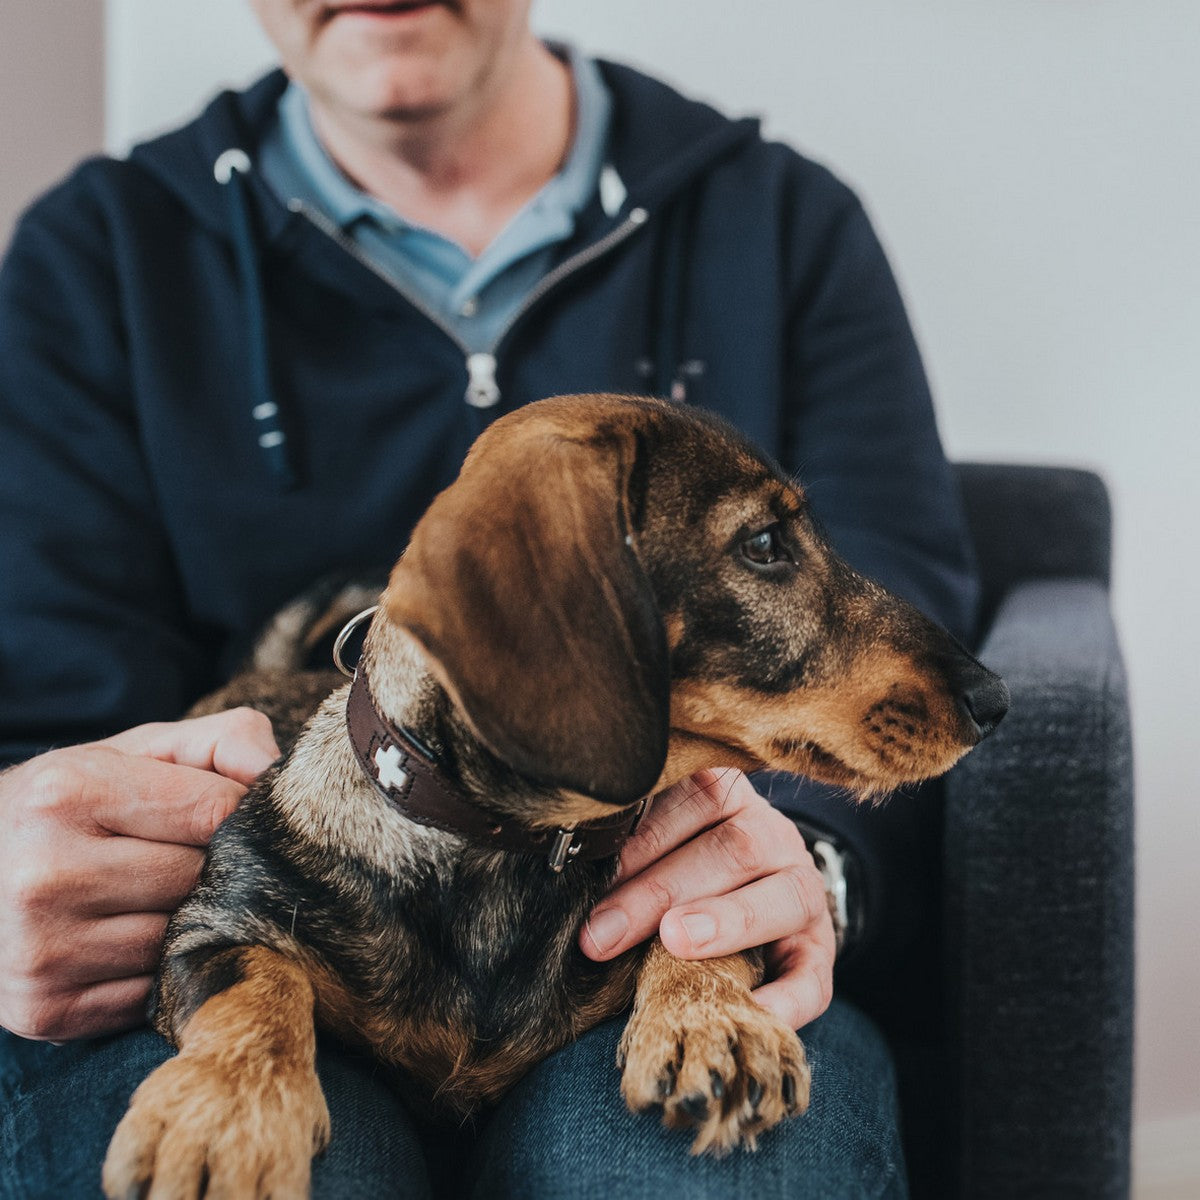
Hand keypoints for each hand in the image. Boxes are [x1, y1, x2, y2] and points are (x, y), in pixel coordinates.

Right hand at [0, 708, 278, 1041]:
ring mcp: (41, 950)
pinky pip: (154, 994)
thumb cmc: (82, 801)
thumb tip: (280, 776)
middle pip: (201, 880)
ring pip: (182, 941)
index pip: (215, 812)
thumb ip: (226, 741)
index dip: (241, 816)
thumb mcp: (145, 750)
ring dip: (191, 923)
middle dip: (215, 870)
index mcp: (68, 792)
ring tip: (159, 897)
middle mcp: (44, 873)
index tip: (230, 817)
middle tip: (192, 859)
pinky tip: (132, 941)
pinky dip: (161, 972)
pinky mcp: (46, 1010)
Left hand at [580, 768, 835, 1030]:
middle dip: (660, 892)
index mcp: (733, 798)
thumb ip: (633, 849)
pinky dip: (785, 999)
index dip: (642, 841)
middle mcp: (776, 837)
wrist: (768, 895)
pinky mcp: (822, 952)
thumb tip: (570, 879)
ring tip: (674, 946)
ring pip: (781, 898)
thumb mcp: (668, 840)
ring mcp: (807, 892)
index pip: (695, 802)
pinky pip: (813, 977)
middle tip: (603, 933)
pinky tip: (749, 1011)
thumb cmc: (692, 869)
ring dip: (723, 922)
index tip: (590, 881)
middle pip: (732, 850)